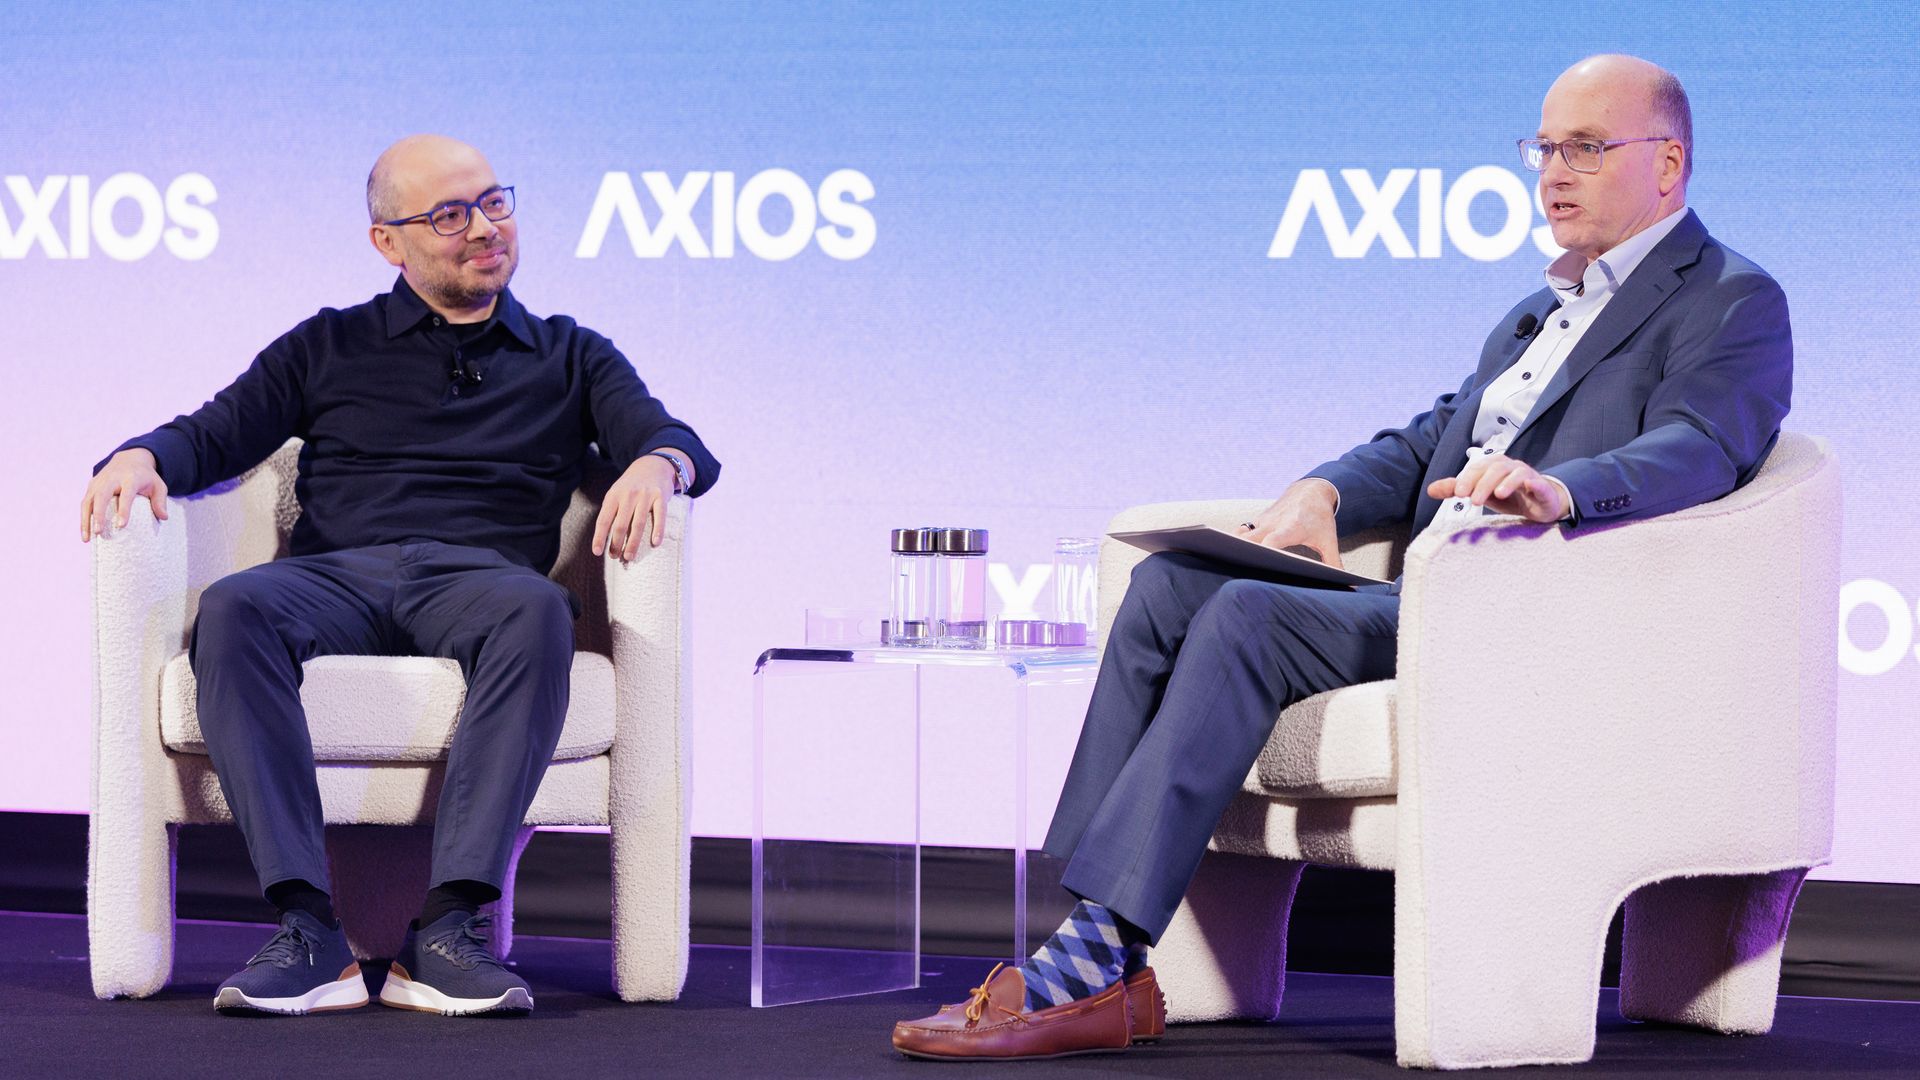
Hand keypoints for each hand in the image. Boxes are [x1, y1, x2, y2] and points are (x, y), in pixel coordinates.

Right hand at [80, 448, 167, 541]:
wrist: (129, 459)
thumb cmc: (145, 477)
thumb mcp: (158, 485)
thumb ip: (160, 501)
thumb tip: (164, 518)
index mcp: (130, 478)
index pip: (126, 495)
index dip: (123, 510)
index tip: (121, 525)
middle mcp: (111, 479)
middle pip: (101, 496)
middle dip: (98, 514)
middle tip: (98, 532)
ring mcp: (99, 482)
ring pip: (88, 501)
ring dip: (86, 520)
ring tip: (86, 539)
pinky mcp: (91, 486)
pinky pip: (85, 503)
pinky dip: (83, 518)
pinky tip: (85, 532)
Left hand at [592, 454, 678, 560]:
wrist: (653, 465)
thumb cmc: (632, 486)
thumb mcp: (617, 493)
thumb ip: (612, 511)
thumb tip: (605, 539)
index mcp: (613, 495)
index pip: (604, 520)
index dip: (599, 537)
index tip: (597, 552)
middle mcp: (628, 495)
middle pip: (620, 525)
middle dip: (616, 544)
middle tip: (616, 557)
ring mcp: (645, 495)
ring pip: (638, 524)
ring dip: (633, 543)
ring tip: (630, 556)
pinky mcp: (660, 496)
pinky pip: (659, 516)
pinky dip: (658, 530)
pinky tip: (655, 543)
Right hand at [1240, 479, 1343, 569]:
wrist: (1310, 490)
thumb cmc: (1320, 517)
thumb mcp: (1330, 540)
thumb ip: (1334, 563)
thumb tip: (1348, 585)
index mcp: (1290, 528)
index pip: (1271, 541)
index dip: (1263, 552)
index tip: (1259, 565)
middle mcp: (1273, 523)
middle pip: (1248, 539)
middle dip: (1240, 552)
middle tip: (1237, 569)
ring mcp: (1262, 520)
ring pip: (1240, 534)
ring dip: (1235, 547)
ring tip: (1230, 564)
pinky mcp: (1257, 520)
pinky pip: (1242, 532)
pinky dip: (1236, 542)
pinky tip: (1235, 555)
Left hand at [1425, 453, 1566, 522]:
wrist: (1539, 505)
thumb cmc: (1508, 497)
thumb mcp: (1480, 493)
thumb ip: (1457, 489)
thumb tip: (1431, 489)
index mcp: (1493, 466)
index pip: (1478, 468)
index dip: (1467, 479)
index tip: (1457, 493)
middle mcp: (1511, 467)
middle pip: (1495, 469)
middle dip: (1483, 483)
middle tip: (1472, 500)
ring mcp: (1528, 476)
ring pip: (1517, 473)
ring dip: (1506, 483)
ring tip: (1497, 495)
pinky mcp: (1543, 488)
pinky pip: (1539, 483)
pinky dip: (1534, 483)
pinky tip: (1528, 487)